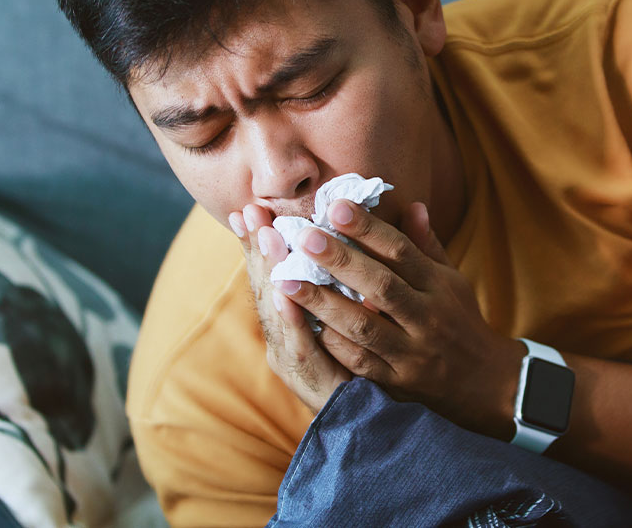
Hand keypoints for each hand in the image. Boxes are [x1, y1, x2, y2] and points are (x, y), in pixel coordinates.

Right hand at [229, 204, 349, 412]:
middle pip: (267, 291)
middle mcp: (286, 344)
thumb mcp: (358, 314)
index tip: (250, 208)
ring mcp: (297, 366)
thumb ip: (351, 276)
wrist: (381, 423)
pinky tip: (286, 295)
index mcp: (293, 325)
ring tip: (268, 239)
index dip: (260, 244)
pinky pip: (301, 351)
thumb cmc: (368, 363)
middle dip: (258, 251)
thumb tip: (356, 226)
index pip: (273, 277)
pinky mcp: (315, 387)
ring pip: (277, 317)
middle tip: (251, 213)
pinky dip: (292, 323)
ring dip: (271, 276)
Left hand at [272, 200, 524, 437]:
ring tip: (287, 280)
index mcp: (439, 286)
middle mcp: (428, 317)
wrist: (488, 384)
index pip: (401, 251)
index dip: (368, 228)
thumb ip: (427, 245)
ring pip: (364, 326)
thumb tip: (412, 204)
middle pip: (381, 285)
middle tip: (305, 236)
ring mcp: (412, 352)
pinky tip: (303, 324)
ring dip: (323, 303)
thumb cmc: (461, 321)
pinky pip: (359, 363)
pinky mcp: (397, 382)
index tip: (335, 206)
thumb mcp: (452, 281)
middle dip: (341, 260)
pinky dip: (331, 343)